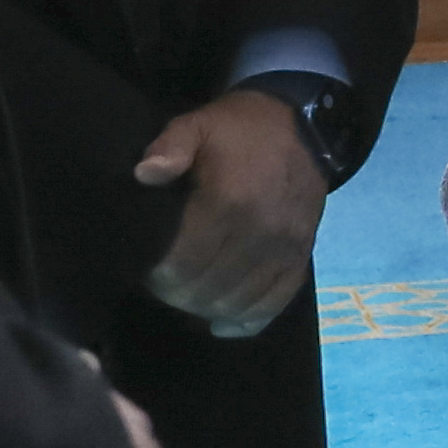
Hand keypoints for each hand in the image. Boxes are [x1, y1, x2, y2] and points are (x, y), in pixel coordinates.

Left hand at [134, 88, 334, 338]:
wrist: (303, 125)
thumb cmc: (239, 130)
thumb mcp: (198, 125)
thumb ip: (170, 146)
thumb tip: (144, 174)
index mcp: (230, 201)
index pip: (185, 263)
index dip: (159, 275)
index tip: (146, 267)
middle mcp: (261, 232)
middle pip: (208, 288)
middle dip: (177, 293)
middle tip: (162, 282)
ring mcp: (285, 248)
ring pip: (237, 301)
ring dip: (206, 307)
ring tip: (188, 294)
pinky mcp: (301, 257)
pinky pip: (274, 303)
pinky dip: (246, 320)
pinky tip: (222, 322)